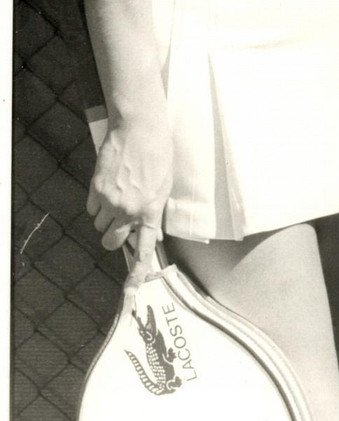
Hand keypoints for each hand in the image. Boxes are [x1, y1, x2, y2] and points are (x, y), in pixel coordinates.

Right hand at [87, 119, 171, 261]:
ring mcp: (109, 201)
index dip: (137, 272)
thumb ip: (156, 212)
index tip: (131, 291)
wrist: (139, 130)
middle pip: (110, 242)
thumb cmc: (158, 154)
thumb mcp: (165, 185)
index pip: (143, 249)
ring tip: (119, 197)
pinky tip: (109, 187)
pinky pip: (91, 209)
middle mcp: (128, 210)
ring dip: (106, 218)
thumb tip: (155, 234)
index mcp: (150, 210)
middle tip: (120, 225)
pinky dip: (97, 205)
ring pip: (99, 225)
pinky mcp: (95, 189)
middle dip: (113, 238)